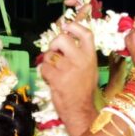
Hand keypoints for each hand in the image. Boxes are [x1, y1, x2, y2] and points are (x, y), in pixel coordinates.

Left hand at [39, 3, 98, 135]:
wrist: (80, 109)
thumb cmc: (83, 89)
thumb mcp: (89, 68)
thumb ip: (81, 53)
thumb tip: (67, 37)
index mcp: (90, 56)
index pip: (85, 33)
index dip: (74, 26)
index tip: (66, 26)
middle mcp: (81, 60)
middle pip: (62, 38)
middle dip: (54, 43)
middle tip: (54, 51)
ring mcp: (68, 69)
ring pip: (50, 55)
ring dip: (49, 63)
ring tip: (55, 72)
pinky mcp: (57, 78)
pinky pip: (44, 67)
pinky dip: (45, 73)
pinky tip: (52, 79)